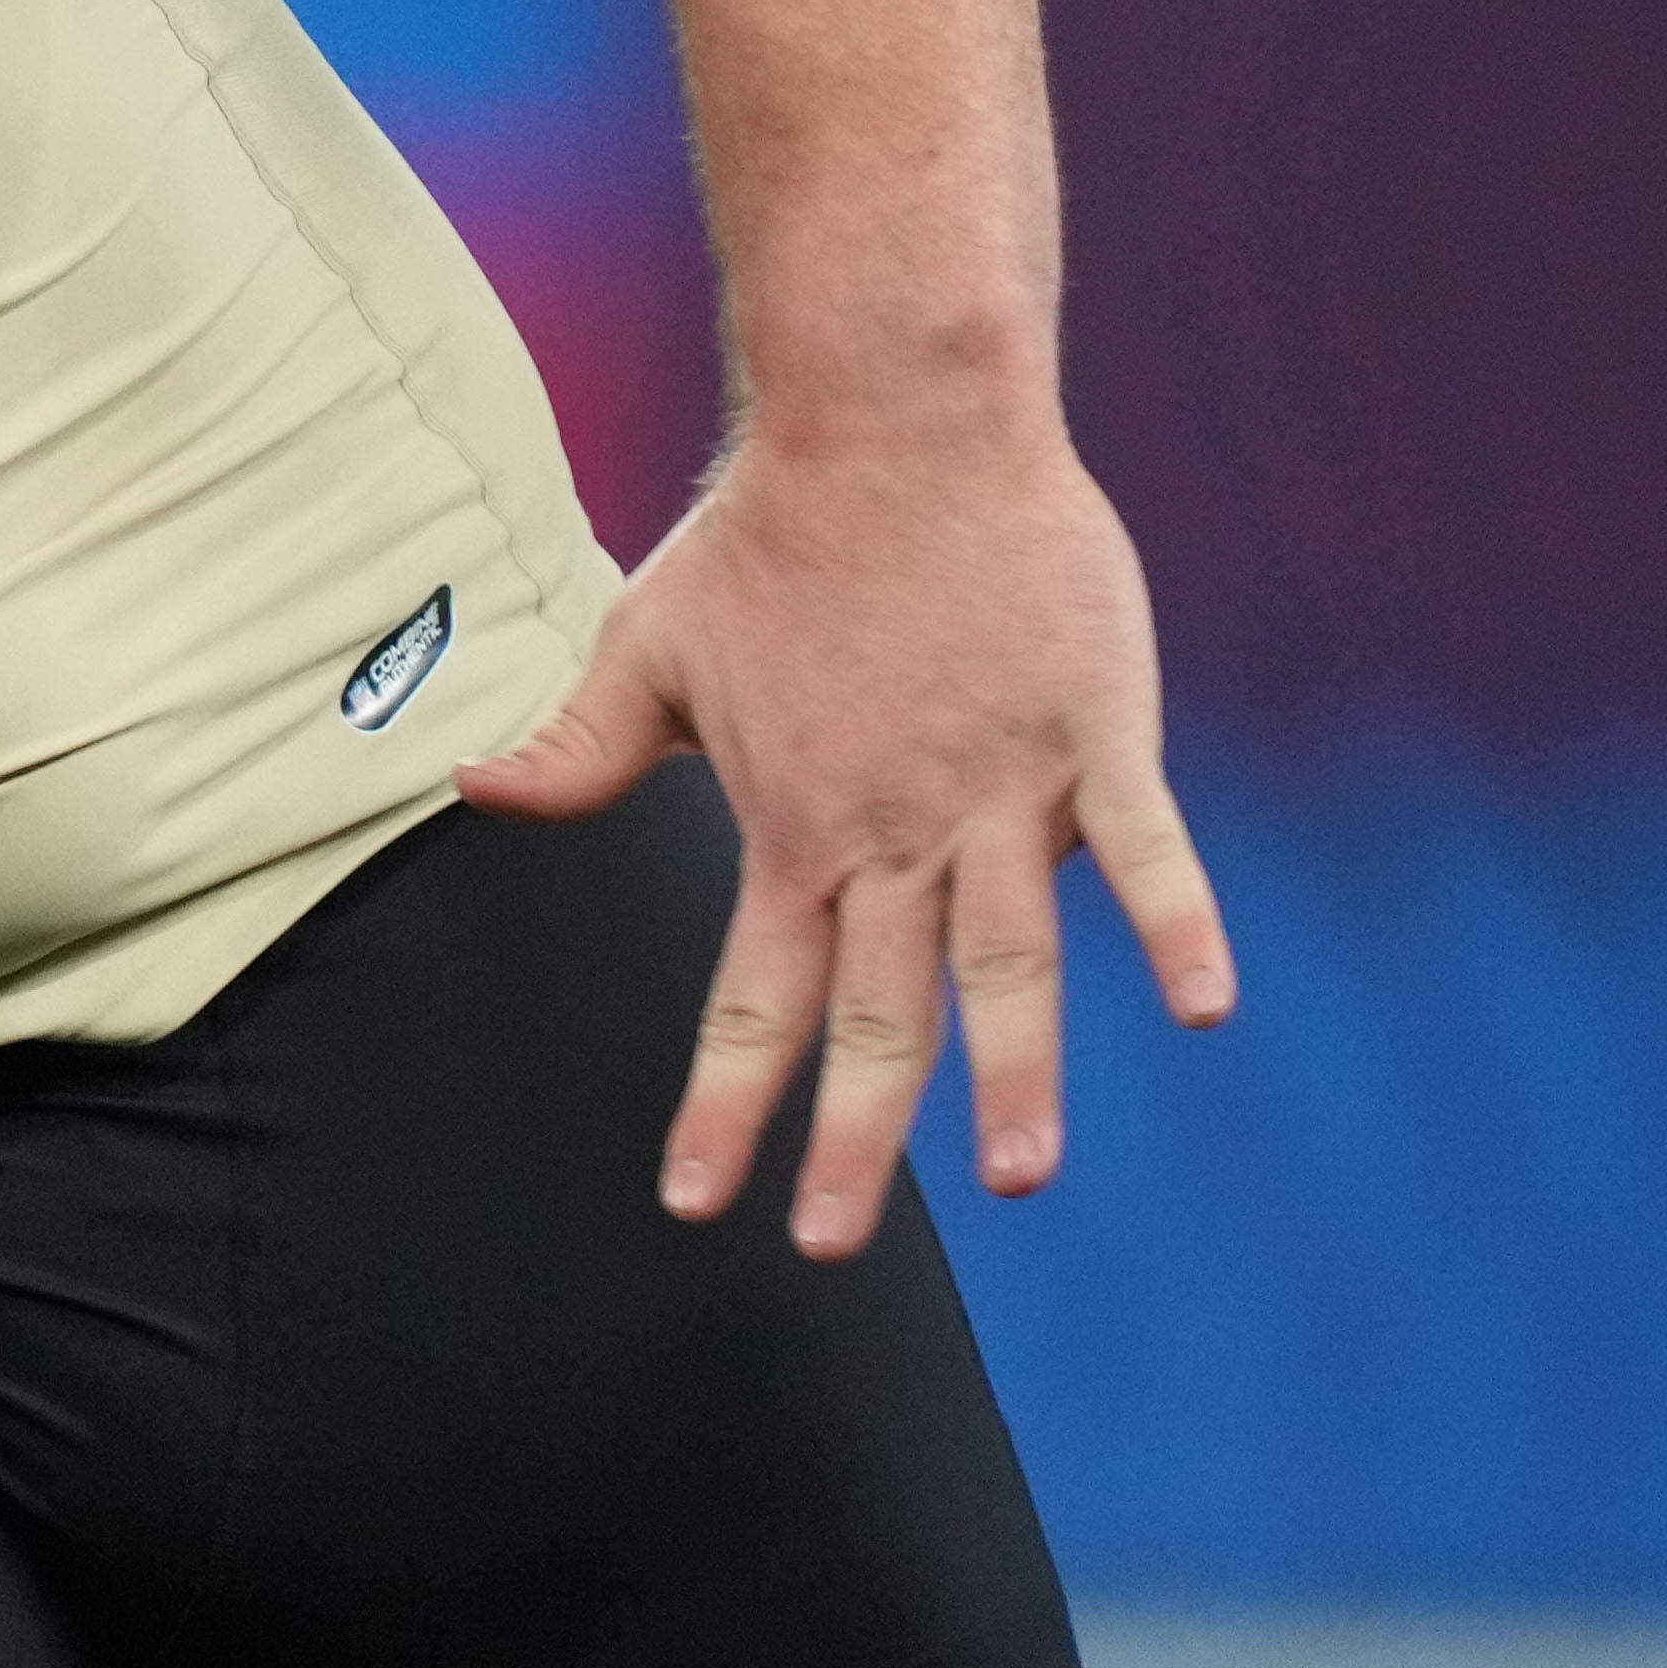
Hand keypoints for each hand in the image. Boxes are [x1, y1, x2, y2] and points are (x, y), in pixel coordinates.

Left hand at [450, 417, 1234, 1255]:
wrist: (890, 419)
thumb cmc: (770, 535)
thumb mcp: (647, 645)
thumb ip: (574, 744)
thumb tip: (465, 786)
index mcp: (793, 827)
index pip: (753, 997)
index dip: (726, 1104)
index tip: (697, 1203)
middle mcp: (895, 830)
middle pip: (878, 1014)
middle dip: (856, 1140)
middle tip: (832, 1248)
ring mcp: (1000, 786)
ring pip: (1007, 958)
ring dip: (1014, 1071)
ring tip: (1020, 1175)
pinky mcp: (1093, 727)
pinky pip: (1143, 844)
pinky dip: (1176, 922)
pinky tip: (1201, 1008)